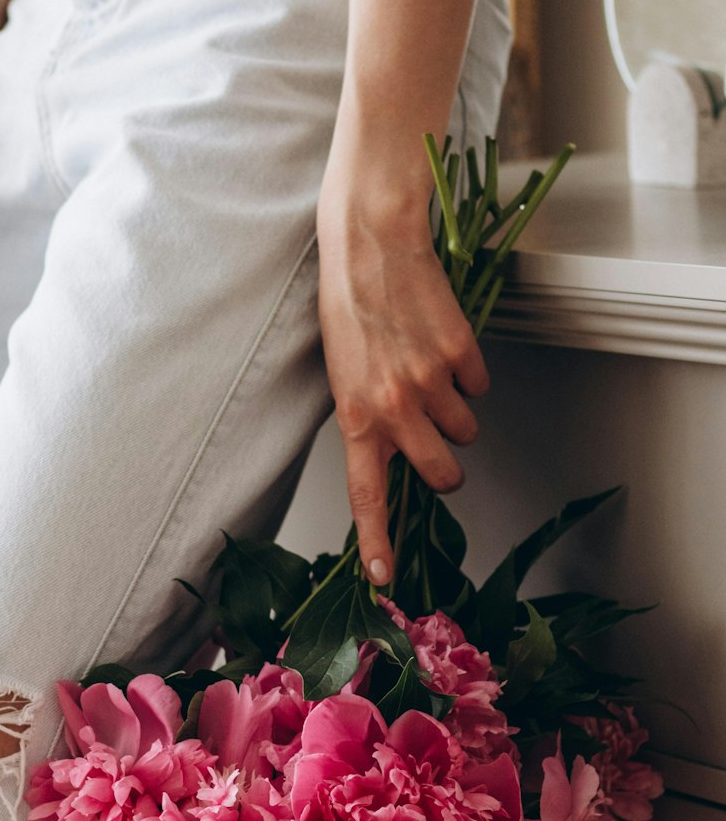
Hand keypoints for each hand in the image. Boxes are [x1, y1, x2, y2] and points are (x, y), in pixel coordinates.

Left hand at [317, 188, 488, 588]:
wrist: (370, 242)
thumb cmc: (346, 304)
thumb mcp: (341, 372)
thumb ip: (368, 417)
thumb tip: (393, 452)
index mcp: (356, 415)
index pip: (369, 494)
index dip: (379, 539)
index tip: (385, 578)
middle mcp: (395, 407)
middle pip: (444, 475)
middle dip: (446, 466)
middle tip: (435, 441)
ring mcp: (432, 382)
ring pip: (466, 430)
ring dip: (454, 411)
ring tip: (428, 371)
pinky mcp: (462, 354)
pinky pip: (478, 386)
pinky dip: (467, 372)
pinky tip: (441, 343)